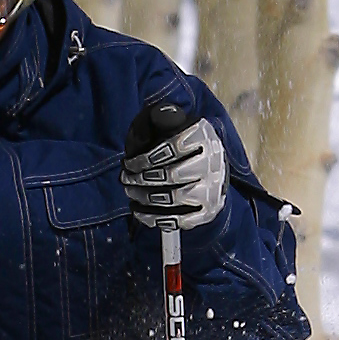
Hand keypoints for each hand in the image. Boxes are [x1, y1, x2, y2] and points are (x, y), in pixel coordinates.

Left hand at [120, 106, 227, 228]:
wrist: (210, 167)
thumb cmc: (182, 144)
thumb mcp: (171, 123)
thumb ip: (158, 118)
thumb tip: (149, 128)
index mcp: (202, 136)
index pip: (173, 147)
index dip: (146, 158)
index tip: (129, 163)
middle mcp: (212, 163)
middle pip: (172, 174)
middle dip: (142, 179)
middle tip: (126, 179)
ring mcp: (212, 189)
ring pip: (175, 198)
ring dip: (146, 198)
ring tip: (131, 193)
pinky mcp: (208, 211)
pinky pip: (181, 220)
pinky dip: (156, 219)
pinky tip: (140, 212)